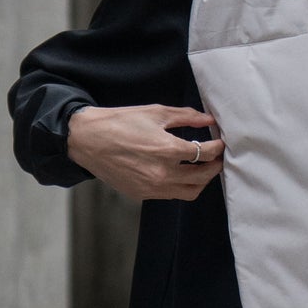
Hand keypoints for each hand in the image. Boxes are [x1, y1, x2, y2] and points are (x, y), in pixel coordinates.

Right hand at [66, 104, 224, 201]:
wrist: (86, 139)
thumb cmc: (119, 122)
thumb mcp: (155, 112)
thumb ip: (186, 116)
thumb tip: (209, 120)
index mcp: (168, 150)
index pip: (206, 153)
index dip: (218, 147)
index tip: (220, 141)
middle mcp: (163, 174)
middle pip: (203, 176)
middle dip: (215, 166)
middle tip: (217, 157)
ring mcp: (152, 188)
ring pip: (190, 192)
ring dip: (201, 181)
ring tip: (202, 168)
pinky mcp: (142, 194)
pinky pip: (171, 195)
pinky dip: (181, 186)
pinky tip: (180, 174)